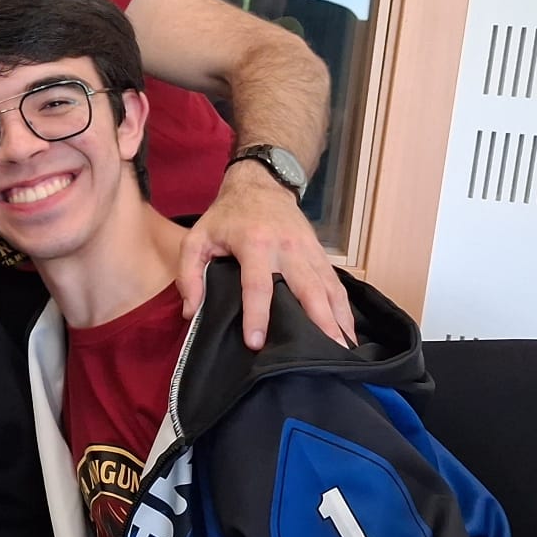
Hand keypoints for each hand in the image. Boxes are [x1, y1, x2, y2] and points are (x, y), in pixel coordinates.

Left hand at [178, 162, 354, 349]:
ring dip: (338, 319)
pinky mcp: (320, 253)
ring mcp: (308, 251)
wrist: (260, 185)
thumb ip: (189, 274)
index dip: (256, 315)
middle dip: (318, 321)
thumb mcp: (196, 238)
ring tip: (344, 349)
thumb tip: (192, 312)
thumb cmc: (226, 217)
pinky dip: (343, 308)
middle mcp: (287, 248)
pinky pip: (335, 284)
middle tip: (326, 352)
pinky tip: (347, 331)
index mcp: (255, 244)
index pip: (257, 285)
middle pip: (307, 289)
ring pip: (328, 288)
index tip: (255, 343)